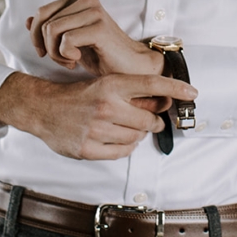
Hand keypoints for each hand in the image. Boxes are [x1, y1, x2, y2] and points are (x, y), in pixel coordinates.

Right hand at [0, 71, 197, 159]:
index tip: (193, 92)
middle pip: (148, 120)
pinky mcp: (88, 148)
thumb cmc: (78, 96)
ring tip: (126, 129)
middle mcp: (105, 106)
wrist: (43, 108)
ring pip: (135, 138)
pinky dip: (125, 148)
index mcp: (111, 85)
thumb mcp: (103, 85)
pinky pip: (121, 153)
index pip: (152, 84)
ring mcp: (96, 129)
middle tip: (151, 121)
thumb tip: (162, 102)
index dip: (176, 87)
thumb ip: (130, 94)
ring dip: (137, 136)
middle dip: (153, 122)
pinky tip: (118, 140)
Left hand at [26, 0, 162, 76]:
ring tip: (70, 61)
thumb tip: (27, 21)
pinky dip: (66, 55)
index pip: (41, 12)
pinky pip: (66, 40)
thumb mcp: (70, 41)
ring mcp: (94, 12)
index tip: (46, 53)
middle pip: (44, 21)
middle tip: (61, 59)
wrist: (129, 68)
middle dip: (46, 46)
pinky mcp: (99, 27)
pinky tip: (77, 61)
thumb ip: (51, 28)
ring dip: (55, 53)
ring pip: (52, 30)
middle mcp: (86, 0)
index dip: (36, 36)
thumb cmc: (101, 54)